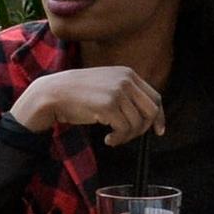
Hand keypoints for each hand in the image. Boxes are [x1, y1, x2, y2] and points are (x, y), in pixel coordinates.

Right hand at [12, 65, 162, 141]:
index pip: (155, 96)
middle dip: (144, 128)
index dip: (159, 116)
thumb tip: (148, 115)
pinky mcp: (108, 105)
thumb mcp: (107, 85)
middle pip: (151, 110)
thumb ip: (126, 94)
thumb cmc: (78, 94)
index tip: (158, 130)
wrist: (54, 94)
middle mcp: (125, 80)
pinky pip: (124, 129)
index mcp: (127, 73)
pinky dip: (118, 139)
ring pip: (138, 123)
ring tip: (113, 138)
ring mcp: (117, 91)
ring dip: (127, 136)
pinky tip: (107, 139)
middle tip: (129, 136)